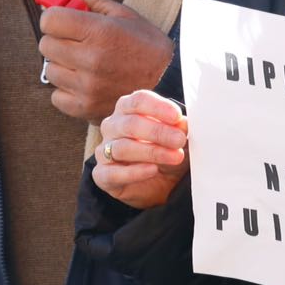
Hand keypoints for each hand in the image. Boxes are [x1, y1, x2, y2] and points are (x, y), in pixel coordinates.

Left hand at [37, 0, 174, 122]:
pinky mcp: (86, 108)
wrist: (169, 82)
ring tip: (83, 64)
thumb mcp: (121, 14)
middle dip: (58, 40)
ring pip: (50, 70)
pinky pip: (56, 96)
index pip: (49, 20)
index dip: (54, 18)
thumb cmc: (145, 45)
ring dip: (62, 65)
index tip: (64, 22)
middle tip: (76, 42)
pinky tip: (84, 83)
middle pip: (46, 45)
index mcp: (100, 31)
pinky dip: (66, 90)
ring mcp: (88, 86)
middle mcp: (91, 59)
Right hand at [93, 90, 189, 208]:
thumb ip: (179, 128)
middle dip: (158, 132)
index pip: (138, 101)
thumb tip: (182, 124)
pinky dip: (135, 172)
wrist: (159, 184)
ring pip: (122, 148)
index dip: (157, 107)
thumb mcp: (177, 139)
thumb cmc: (165, 152)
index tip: (177, 116)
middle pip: (130, 124)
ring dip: (152, 152)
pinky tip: (153, 170)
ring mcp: (104, 150)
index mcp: (128, 109)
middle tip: (180, 140)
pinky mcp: (102, 175)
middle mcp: (112, 126)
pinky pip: (113, 173)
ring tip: (175, 157)